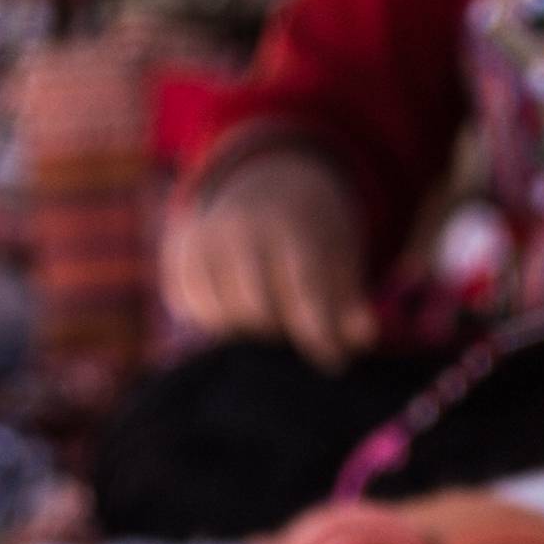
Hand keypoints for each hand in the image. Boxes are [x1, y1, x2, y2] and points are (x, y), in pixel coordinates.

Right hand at [160, 145, 373, 367]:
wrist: (271, 180)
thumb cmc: (314, 236)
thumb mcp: (342, 259)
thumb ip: (352, 302)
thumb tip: (365, 338)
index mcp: (292, 227)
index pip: (303, 290)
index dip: (318, 334)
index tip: (334, 363)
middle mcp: (242, 229)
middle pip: (254, 311)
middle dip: (278, 334)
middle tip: (293, 334)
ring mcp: (204, 238)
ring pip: (215, 316)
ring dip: (242, 333)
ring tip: (266, 322)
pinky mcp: (178, 250)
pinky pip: (186, 307)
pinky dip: (209, 320)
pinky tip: (234, 312)